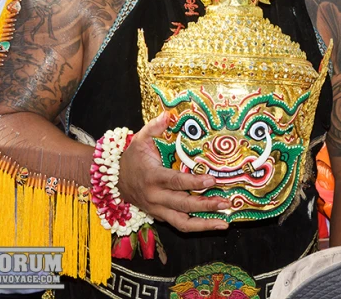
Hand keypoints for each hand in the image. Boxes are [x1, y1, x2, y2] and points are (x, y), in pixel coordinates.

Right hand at [118, 112, 229, 232]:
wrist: (115, 181)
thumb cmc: (132, 158)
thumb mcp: (140, 139)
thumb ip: (154, 127)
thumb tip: (167, 114)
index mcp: (152, 178)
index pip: (176, 182)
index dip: (194, 183)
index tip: (211, 180)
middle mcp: (155, 197)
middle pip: (183, 205)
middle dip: (206, 206)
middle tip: (226, 203)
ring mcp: (158, 210)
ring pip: (181, 223)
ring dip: (204, 224)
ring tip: (224, 223)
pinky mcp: (160, 216)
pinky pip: (179, 224)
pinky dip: (196, 226)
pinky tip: (213, 223)